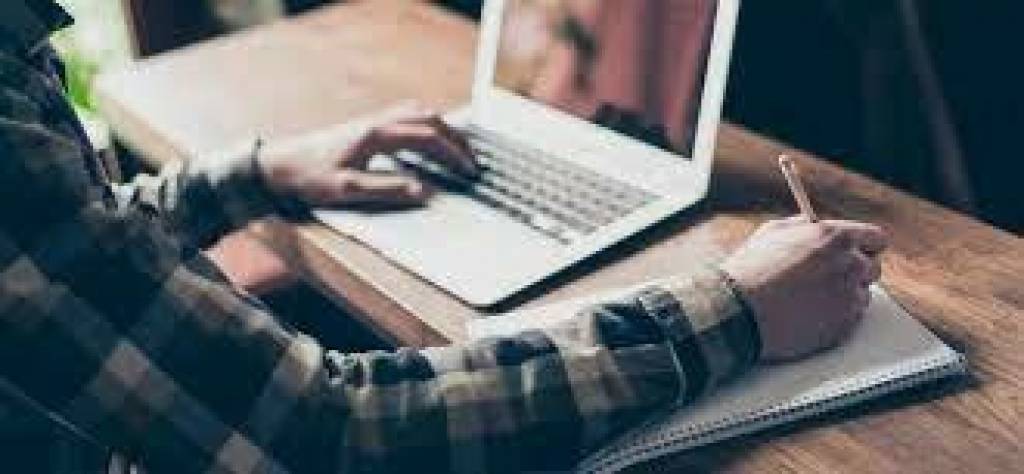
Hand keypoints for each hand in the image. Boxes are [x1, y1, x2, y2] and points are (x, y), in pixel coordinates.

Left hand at [257, 110, 476, 208]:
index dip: (452, 153)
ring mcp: (371, 121)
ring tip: (458, 151)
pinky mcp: (366, 127)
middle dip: (455, 140)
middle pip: (429, 120)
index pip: (427, 137)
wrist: (278, 165)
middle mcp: (376, 122)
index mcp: (376, 135)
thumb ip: (388, 189)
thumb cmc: (309, 178)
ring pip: (418, 113)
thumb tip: (425, 191)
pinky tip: (430, 141)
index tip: (469, 170)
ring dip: (443, 129)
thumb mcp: (348, 190)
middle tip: (472, 162)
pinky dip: (427, 126)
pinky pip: (406, 117)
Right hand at [721, 217, 888, 361]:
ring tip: (811, 299)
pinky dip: (836, 317)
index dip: (865, 246)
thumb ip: (803, 226)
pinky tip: (809, 313)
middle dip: (855, 272)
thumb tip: (816, 225)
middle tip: (831, 279)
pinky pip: (852, 318)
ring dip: (844, 296)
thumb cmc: (750, 271)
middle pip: (874, 267)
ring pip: (863, 294)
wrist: (738, 311)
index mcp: (835, 237)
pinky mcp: (846, 323)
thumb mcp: (772, 232)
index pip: (875, 238)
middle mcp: (849, 264)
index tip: (858, 252)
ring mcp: (850, 295)